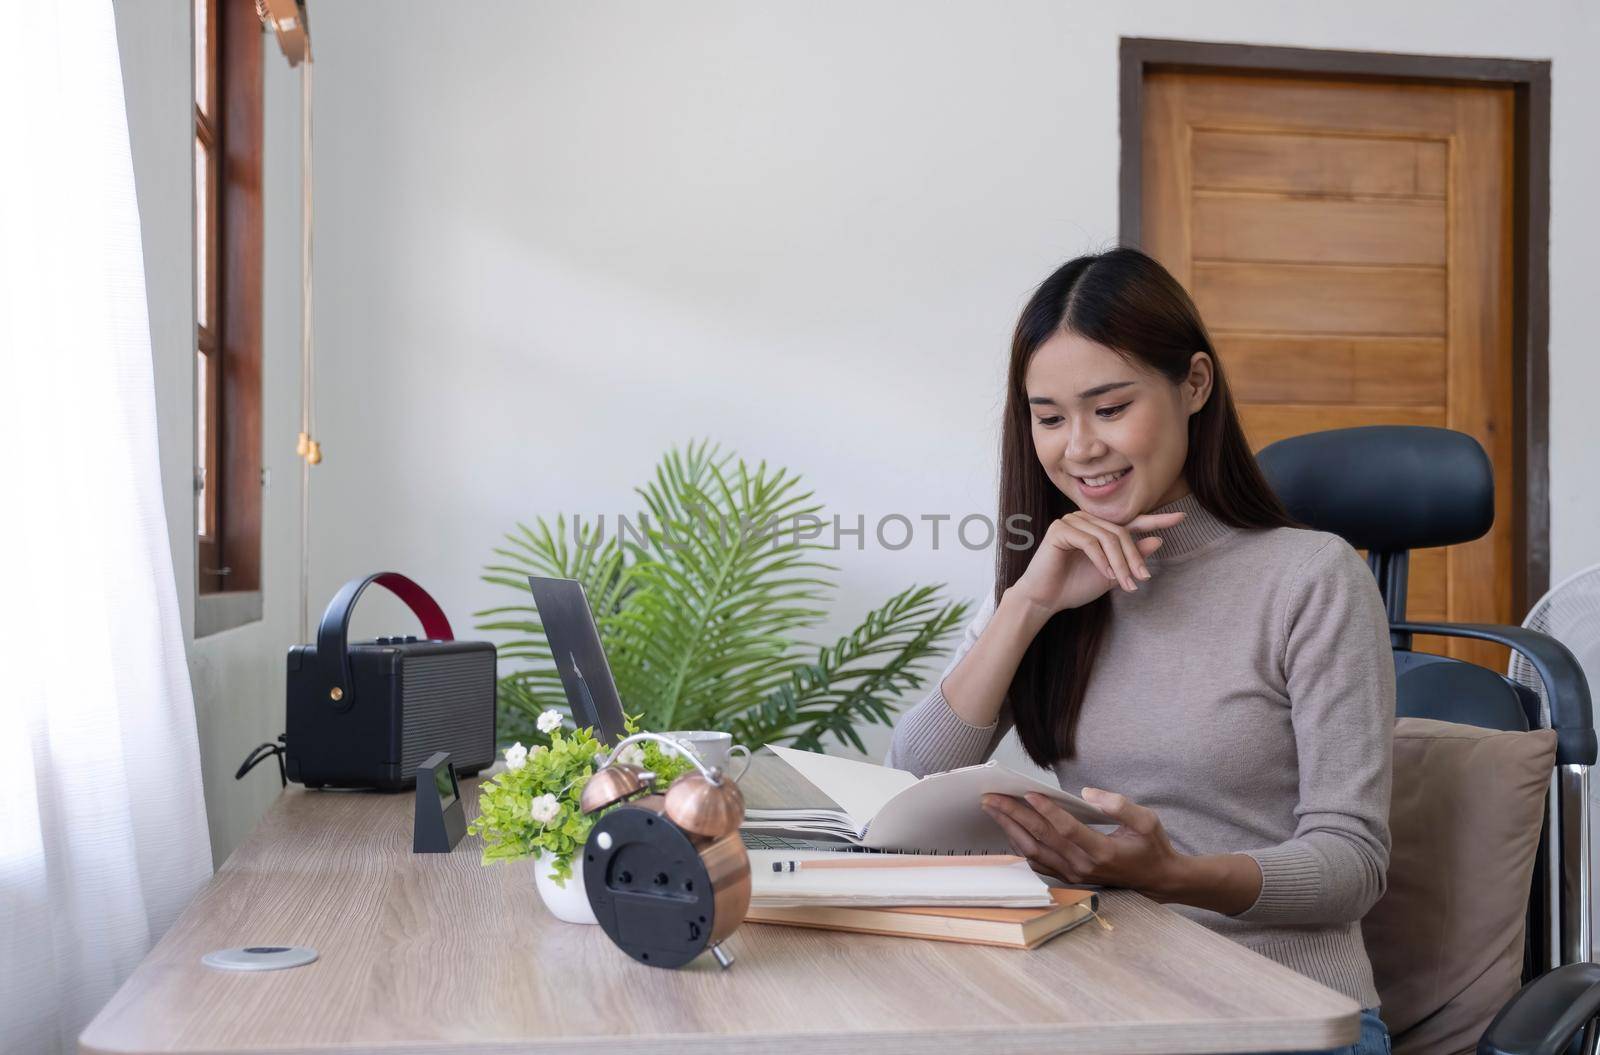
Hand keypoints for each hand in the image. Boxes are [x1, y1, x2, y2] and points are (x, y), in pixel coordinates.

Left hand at [981, 787, 1182, 895]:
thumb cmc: (1151, 847)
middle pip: (1042, 838)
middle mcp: (1084, 866)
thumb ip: (1119, 805)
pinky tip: (1008, 827)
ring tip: (992, 809)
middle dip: (1014, 815)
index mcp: (1103, 851)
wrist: (1155, 879)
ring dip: (1010, 829)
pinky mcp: (1068, 876)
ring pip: (1033, 851)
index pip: (1067, 829)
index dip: (1047, 811)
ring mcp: (1073, 874)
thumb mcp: (1147, 821)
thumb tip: (1087, 793)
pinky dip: (1019, 844)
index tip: (1029, 793)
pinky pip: (1037, 862)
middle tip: (992, 797)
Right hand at [1010, 510, 1185, 615]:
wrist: (1044, 600)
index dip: (1156, 520)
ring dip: (1120, 562)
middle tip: (1143, 578)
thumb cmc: (1074, 587)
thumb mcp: (1112, 574)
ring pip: (1107, 537)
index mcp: (1098, 528)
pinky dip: (1101, 560)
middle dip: (1134, 557)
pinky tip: (1107, 575)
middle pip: (1120, 532)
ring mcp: (1071, 521)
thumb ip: (1131, 558)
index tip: (1181, 518)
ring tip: (1126, 583)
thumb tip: (1158, 540)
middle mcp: (1085, 519)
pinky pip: (1090, 542)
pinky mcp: (1060, 529)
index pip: (1130, 522)